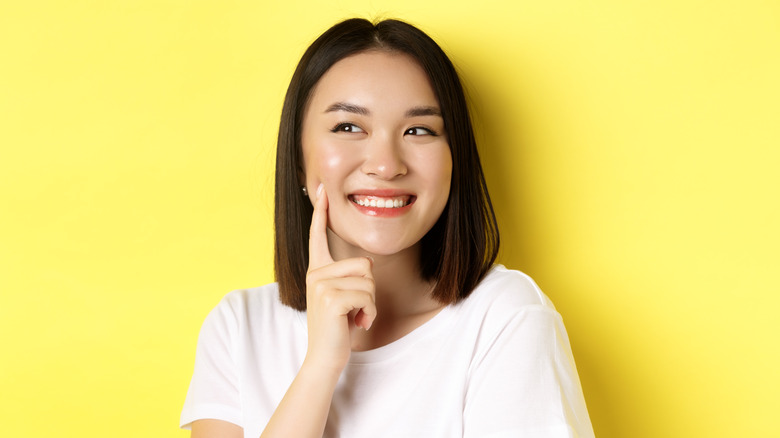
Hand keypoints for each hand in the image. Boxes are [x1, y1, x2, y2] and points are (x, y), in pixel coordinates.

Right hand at [304, 184, 376, 371]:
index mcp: (317, 270)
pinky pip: (367, 296)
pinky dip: (369, 314)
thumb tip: (363, 265)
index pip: (318, 236)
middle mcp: (316, 274)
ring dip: (370, 304)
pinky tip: (357, 324)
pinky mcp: (331, 299)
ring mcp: (321, 285)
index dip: (321, 212)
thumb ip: (345, 277)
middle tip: (354, 310)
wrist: (325, 358)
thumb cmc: (338, 328)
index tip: (322, 190)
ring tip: (354, 317)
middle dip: (369, 291)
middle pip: (364, 264)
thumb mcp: (341, 297)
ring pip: (368, 281)